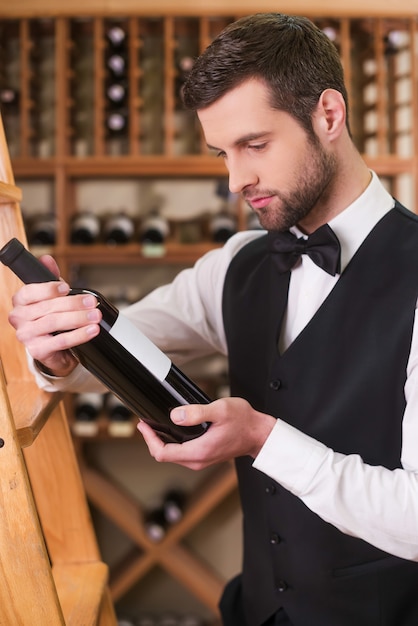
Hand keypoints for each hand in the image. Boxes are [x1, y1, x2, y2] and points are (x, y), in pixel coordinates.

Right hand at [8, 254, 101, 376]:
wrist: (56, 348)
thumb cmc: (51, 317)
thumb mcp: (52, 296)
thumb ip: (50, 277)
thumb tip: (46, 259)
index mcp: (20, 301)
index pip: (30, 292)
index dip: (49, 289)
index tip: (67, 287)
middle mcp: (19, 318)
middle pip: (47, 308)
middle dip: (73, 304)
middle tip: (92, 302)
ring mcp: (26, 335)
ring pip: (54, 323)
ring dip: (78, 318)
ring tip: (94, 315)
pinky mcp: (37, 350)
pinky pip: (60, 342)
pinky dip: (79, 335)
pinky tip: (91, 330)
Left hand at [137, 397, 275, 469]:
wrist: (259, 434)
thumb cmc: (243, 421)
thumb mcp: (220, 410)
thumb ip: (196, 413)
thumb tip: (175, 416)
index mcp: (199, 451)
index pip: (163, 452)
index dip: (149, 439)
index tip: (144, 425)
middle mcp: (198, 460)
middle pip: (164, 455)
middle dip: (152, 440)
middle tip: (145, 423)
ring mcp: (201, 460)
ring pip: (172, 455)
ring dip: (162, 442)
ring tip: (155, 426)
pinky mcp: (204, 457)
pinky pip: (181, 454)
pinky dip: (172, 443)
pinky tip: (172, 431)